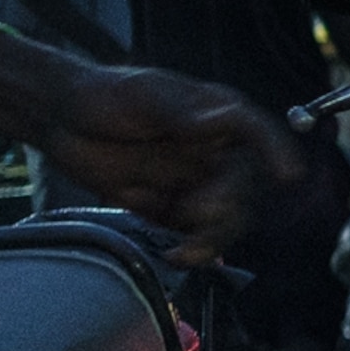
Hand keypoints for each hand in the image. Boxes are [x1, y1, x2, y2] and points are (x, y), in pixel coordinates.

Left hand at [1, 60, 298, 262]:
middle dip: (229, 205)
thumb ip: (179, 110)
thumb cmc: (104, 94)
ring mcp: (194, 181)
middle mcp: (213, 150)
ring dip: (215, 237)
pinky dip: (192, 250)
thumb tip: (218, 121)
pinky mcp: (171, 208)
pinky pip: (194, 234)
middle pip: (245, 186)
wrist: (61, 120)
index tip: (288, 175)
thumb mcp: (143, 94)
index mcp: (215, 115)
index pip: (256, 132)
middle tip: (199, 212)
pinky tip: (175, 256)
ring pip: (226, 217)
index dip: (277, 152)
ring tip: (187, 251)